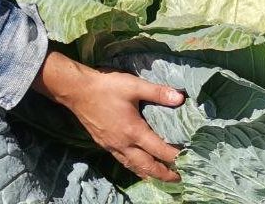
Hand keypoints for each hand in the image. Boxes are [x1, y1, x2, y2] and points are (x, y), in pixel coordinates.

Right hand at [33, 51, 184, 180]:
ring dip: (148, 173)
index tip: (187, 161)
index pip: (159, 150)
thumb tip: (180, 98)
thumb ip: (158, 92)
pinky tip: (137, 165)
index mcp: (134, 131)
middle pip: (146, 166)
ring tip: (160, 176)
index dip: (174, 157)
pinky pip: (122, 161)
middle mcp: (123, 143)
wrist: (76, 91)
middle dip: (163, 174)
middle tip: (177, 178)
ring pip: (133, 166)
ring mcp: (112, 146)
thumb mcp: (134, 86)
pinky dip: (134, 167)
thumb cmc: (106, 87)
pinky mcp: (104, 144)